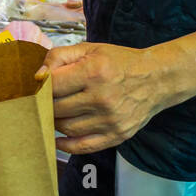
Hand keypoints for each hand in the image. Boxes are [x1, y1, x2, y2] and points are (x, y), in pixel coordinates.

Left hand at [34, 42, 176, 153]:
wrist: (157, 79)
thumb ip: (60, 56)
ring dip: (55, 121)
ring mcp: (109, 120)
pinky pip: (82, 146)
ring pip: (66, 127)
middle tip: (44, 100)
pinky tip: (58, 137)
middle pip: (56, 108)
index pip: (53, 84)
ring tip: (55, 113)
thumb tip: (38, 74)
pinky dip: (65, 145)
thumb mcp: (91, 49)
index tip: (39, 85)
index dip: (41, 85)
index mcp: (94, 72)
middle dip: (45, 104)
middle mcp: (102, 98)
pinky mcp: (116, 135)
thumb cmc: (120, 63)